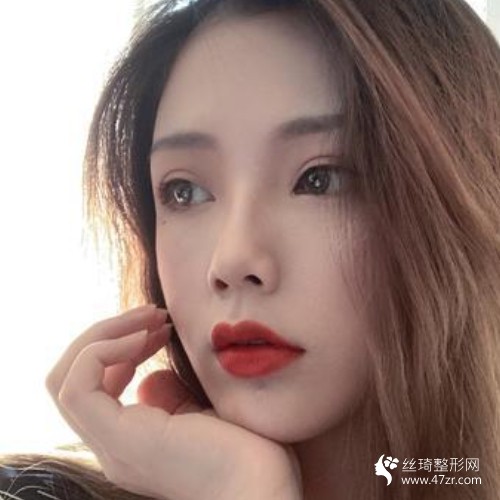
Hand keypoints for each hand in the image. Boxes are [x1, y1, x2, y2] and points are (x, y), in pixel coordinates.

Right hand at [46, 305, 302, 499]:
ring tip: (152, 318)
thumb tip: (150, 378)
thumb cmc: (251, 455)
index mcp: (132, 441)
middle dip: (108, 334)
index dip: (121, 346)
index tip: (161, 326)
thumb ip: (172, 398)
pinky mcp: (121, 440)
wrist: (267, 491)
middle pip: (70, 379)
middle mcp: (114, 446)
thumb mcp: (203, 414)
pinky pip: (77, 387)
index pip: (95, 386)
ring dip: (105, 335)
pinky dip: (101, 350)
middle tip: (153, 314)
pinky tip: (143, 336)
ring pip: (64, 378)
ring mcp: (113, 446)